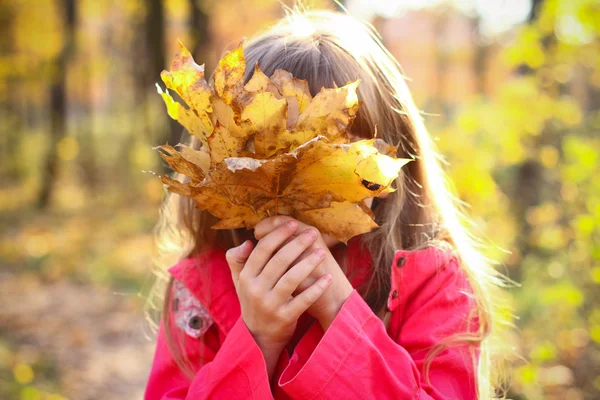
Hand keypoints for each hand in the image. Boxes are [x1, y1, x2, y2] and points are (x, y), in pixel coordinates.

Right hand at [226, 220, 331, 377]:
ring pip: (291, 279)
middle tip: (312, 233)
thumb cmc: (252, 299)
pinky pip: (303, 301)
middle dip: (297, 244)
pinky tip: (328, 278)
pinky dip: (317, 289)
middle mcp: (255, 290)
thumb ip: (237, 259)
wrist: (258, 336)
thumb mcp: (239, 280)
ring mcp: (270, 305)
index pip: (262, 250)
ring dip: (308, 263)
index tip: (293, 223)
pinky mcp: (285, 318)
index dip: (278, 234)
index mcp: (246, 277)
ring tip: (322, 252)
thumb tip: (248, 241)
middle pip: (279, 261)